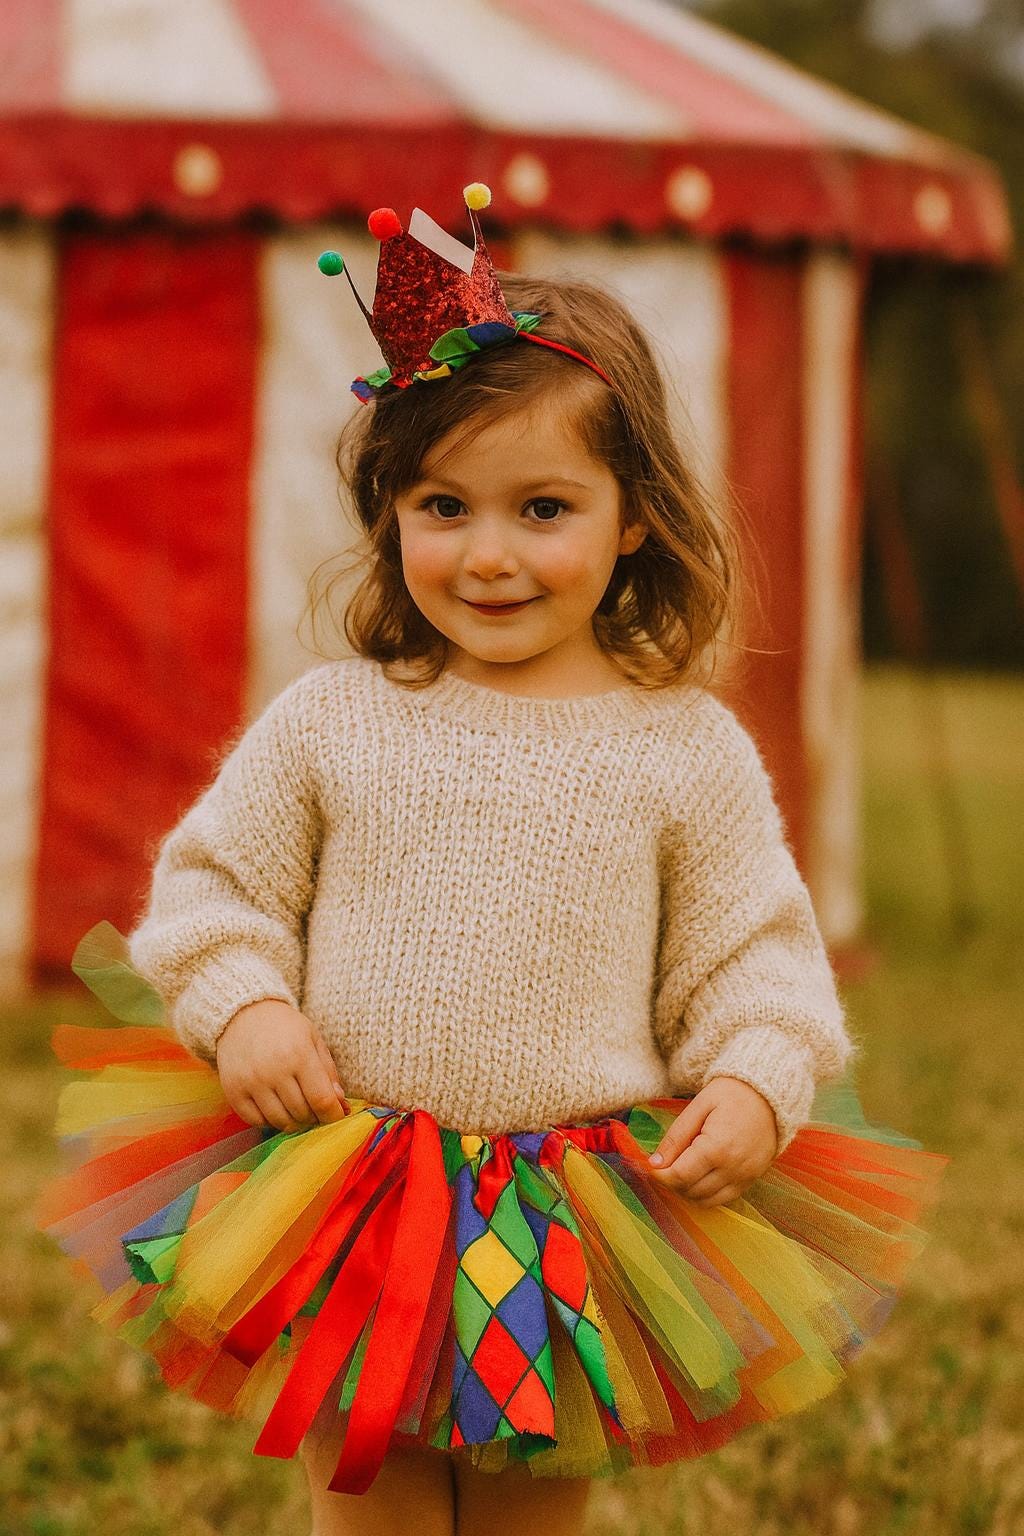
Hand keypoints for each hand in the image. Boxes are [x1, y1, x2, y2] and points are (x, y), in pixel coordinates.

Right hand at [215, 998, 349, 1131]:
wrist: (242, 1015)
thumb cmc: (284, 1027)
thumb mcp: (313, 1039)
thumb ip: (329, 1072)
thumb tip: (341, 1106)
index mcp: (299, 1054)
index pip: (321, 1100)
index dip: (333, 1114)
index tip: (337, 1115)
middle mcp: (273, 1070)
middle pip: (302, 1113)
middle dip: (314, 1117)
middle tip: (316, 1109)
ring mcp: (250, 1083)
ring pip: (280, 1121)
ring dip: (294, 1122)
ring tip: (298, 1110)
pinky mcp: (233, 1091)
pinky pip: (256, 1121)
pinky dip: (270, 1122)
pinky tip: (276, 1109)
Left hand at [645, 1076, 778, 1206]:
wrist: (769, 1094)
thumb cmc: (730, 1095)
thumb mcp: (698, 1107)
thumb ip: (676, 1136)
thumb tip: (655, 1163)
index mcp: (717, 1147)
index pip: (679, 1176)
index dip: (660, 1175)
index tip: (652, 1166)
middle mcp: (733, 1168)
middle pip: (691, 1191)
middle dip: (672, 1182)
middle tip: (665, 1166)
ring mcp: (745, 1176)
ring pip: (706, 1200)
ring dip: (688, 1191)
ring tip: (681, 1170)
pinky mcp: (752, 1179)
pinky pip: (724, 1199)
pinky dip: (706, 1194)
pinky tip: (699, 1176)